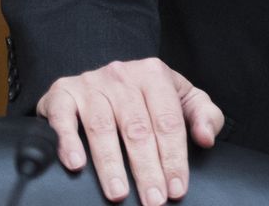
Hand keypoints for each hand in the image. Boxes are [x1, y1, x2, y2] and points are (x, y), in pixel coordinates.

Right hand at [35, 58, 223, 203]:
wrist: (102, 77)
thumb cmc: (147, 95)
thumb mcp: (183, 97)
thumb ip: (203, 115)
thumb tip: (206, 138)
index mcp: (155, 74)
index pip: (168, 122)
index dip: (174, 158)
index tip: (176, 189)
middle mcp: (122, 75)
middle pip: (138, 129)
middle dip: (146, 169)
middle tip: (152, 200)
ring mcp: (91, 83)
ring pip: (102, 128)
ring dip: (111, 164)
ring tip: (118, 194)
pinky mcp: (62, 93)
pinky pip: (64, 119)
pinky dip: (69, 142)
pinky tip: (77, 165)